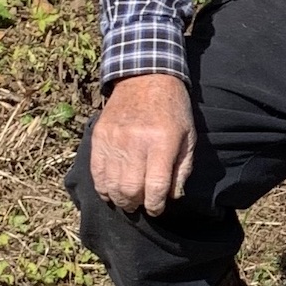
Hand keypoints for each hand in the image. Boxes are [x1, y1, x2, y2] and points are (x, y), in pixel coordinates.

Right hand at [89, 73, 195, 215]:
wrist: (145, 76)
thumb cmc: (173, 108)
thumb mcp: (188, 134)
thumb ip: (182, 167)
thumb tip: (173, 196)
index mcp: (162, 142)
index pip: (157, 186)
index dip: (157, 205)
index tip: (158, 209)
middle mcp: (136, 143)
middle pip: (130, 189)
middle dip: (136, 204)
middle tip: (141, 204)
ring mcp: (114, 140)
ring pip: (111, 185)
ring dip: (119, 199)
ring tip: (127, 199)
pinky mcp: (100, 137)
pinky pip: (96, 172)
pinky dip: (103, 187)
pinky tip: (111, 190)